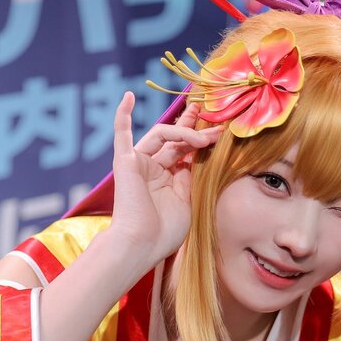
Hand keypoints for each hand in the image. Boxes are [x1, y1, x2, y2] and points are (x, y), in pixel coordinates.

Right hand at [108, 91, 223, 267]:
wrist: (142, 244)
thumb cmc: (164, 232)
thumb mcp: (187, 202)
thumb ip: (191, 177)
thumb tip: (198, 154)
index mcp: (168, 180)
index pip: (185, 151)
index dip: (200, 138)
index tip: (218, 130)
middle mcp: (153, 169)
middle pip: (176, 139)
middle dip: (197, 128)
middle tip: (215, 118)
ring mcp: (138, 164)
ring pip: (163, 135)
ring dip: (185, 131)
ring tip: (203, 139)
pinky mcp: (125, 162)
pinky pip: (121, 134)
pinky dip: (123, 115)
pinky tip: (129, 96)